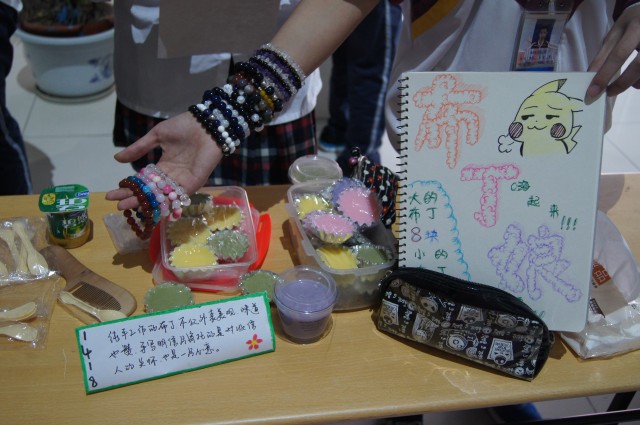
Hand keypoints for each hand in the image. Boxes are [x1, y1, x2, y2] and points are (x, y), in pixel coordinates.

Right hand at [105, 112, 222, 209]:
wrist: (206, 124)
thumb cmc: (184, 127)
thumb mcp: (157, 136)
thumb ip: (139, 148)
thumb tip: (117, 159)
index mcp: (163, 166)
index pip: (143, 181)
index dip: (129, 188)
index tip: (112, 194)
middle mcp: (172, 176)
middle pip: (150, 192)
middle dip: (134, 198)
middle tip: (118, 206)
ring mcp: (183, 181)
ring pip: (162, 196)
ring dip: (147, 202)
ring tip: (130, 207)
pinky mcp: (194, 182)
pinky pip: (180, 196)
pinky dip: (168, 203)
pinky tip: (155, 209)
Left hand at [586, 5, 639, 102]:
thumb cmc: (632, 24)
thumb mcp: (617, 32)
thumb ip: (605, 53)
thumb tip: (591, 77)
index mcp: (634, 27)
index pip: (618, 54)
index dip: (604, 75)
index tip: (592, 92)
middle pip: (638, 65)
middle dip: (621, 83)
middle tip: (609, 92)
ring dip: (634, 82)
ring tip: (625, 84)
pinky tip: (636, 80)